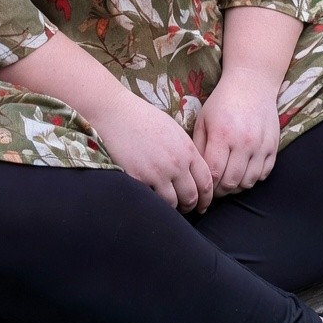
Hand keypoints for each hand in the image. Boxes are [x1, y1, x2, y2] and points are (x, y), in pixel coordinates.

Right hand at [93, 93, 213, 214]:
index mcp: (187, 150)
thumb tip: (192, 173)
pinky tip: (151, 200)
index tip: (202, 205)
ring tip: (168, 207)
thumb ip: (186, 152)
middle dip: (190, 207)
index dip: (206, 198)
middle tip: (185, 209)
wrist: (116, 113)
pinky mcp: (138, 179)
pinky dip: (153, 203)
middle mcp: (176, 163)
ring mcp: (157, 173)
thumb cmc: (143, 118)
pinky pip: (151, 201)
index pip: (206, 182)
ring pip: (173, 204)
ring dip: (172, 209)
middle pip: (191, 197)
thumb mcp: (173, 131)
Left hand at [192, 79, 280, 198]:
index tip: (203, 185)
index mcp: (222, 135)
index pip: (214, 173)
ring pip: (248, 182)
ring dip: (237, 186)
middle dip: (220, 190)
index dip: (207, 185)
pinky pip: (263, 174)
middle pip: (231, 182)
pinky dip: (253, 178)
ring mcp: (260, 145)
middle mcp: (243, 142)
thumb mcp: (203, 120)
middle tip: (214, 187)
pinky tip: (244, 170)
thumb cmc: (222, 102)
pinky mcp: (273, 146)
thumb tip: (196, 172)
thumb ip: (198, 146)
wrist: (252, 84)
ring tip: (229, 180)